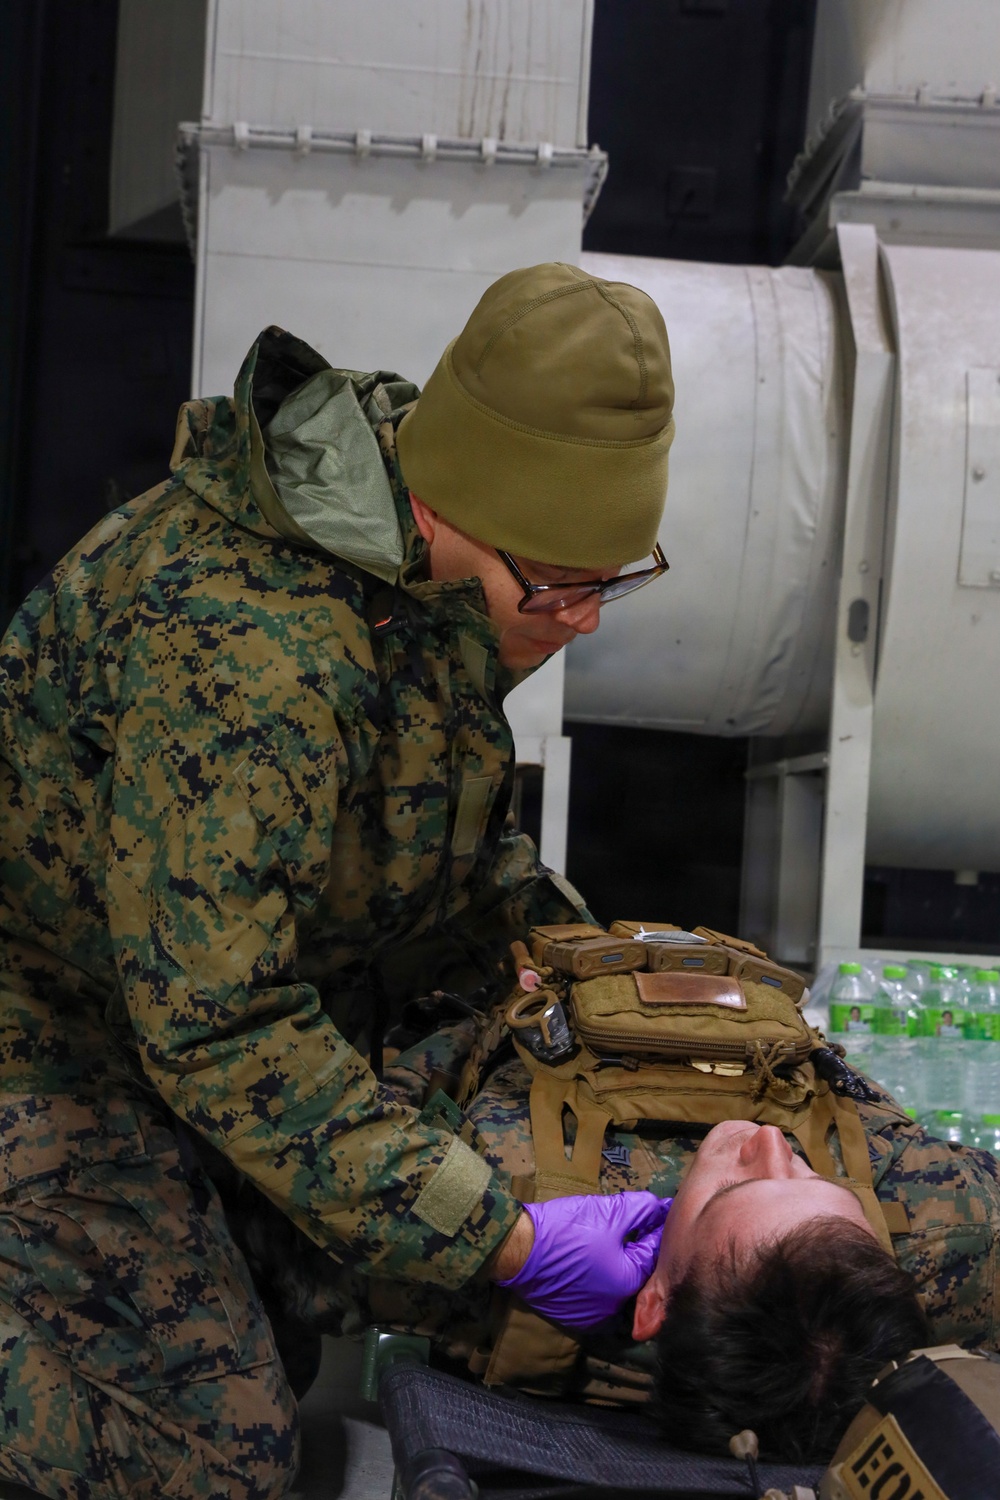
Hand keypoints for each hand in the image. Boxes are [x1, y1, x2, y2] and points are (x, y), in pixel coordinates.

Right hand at [493, 1192, 671, 1327]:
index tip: (658, 1215)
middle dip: (638, 1251)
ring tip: (611, 1244)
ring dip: (619, 1268)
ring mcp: (595, 1317)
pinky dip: (599, 1282)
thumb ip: (641, 1210)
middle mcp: (617, 1308)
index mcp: (630, 1282)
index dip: (655, 1230)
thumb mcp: (608, 1212)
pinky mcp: (576, 1317)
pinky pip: (598, 1298)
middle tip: (634, 1227)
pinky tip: (592, 1261)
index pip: (654, 1253)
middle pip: (638, 1274)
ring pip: (618, 1288)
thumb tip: (663, 1208)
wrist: (518, 1250)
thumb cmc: (566, 1229)